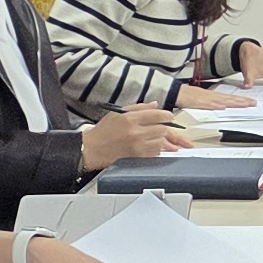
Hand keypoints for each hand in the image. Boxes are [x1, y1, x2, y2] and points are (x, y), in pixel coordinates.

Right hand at [78, 104, 201, 171]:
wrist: (93, 149)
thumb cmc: (104, 130)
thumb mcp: (119, 113)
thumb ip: (139, 108)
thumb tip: (156, 104)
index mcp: (130, 118)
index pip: (157, 115)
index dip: (167, 116)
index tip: (169, 117)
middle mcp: (135, 132)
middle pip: (162, 129)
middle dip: (166, 128)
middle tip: (165, 128)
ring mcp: (137, 146)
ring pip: (160, 141)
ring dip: (163, 139)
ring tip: (160, 138)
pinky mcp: (138, 157)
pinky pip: (155, 152)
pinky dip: (157, 149)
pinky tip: (153, 146)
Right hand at [177, 84, 246, 109]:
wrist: (175, 92)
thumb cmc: (187, 96)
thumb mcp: (202, 99)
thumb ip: (211, 103)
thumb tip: (221, 107)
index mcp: (213, 96)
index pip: (230, 98)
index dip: (240, 100)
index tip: (250, 101)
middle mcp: (212, 97)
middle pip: (230, 99)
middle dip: (242, 101)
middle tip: (254, 103)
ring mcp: (206, 99)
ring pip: (223, 101)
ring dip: (234, 103)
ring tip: (245, 104)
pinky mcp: (199, 102)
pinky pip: (209, 104)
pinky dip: (216, 105)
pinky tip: (223, 106)